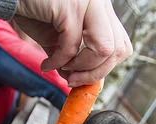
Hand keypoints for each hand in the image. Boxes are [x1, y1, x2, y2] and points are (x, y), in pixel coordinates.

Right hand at [14, 0, 132, 85]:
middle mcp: (99, 3)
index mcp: (102, 10)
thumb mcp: (61, 41)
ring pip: (104, 49)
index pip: (122, 45)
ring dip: (82, 69)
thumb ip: (78, 59)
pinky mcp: (71, 5)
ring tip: (63, 70)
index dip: (107, 68)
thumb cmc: (33, 11)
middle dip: (95, 74)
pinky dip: (59, 62)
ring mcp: (88, 1)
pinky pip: (73, 46)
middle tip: (74, 81)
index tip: (86, 77)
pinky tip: (47, 64)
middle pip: (117, 50)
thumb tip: (90, 83)